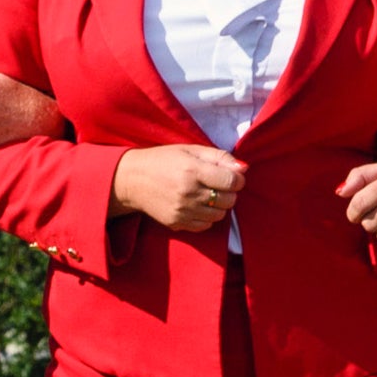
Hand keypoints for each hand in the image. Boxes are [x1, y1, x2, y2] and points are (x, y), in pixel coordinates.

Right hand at [113, 143, 245, 232]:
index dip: (237, 179)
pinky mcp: (176, 223)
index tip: (231, 176)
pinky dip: (207, 217)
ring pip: (220, 215)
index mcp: (193, 171)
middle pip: (229, 200)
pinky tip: (197, 205)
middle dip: (229, 192)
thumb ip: (220, 157)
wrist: (132, 180)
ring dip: (219, 205)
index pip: (232, 181)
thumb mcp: (191, 150)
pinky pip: (205, 226)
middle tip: (217, 184)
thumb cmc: (164, 161)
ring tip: (206, 194)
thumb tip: (244, 168)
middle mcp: (188, 193)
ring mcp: (182, 211)